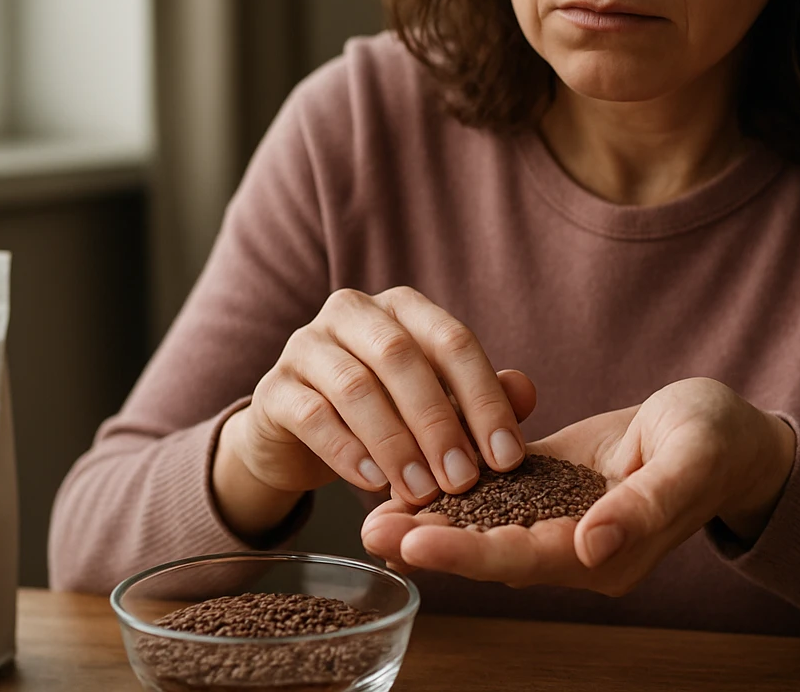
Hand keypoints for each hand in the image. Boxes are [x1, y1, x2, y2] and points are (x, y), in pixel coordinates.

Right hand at [214, 287, 535, 537]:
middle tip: (463, 479)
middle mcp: (352, 313)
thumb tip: (526, 393)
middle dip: (439, 421)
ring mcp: (305, 346)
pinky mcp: (273, 390)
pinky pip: (311, 415)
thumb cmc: (381, 413)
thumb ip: (477, 397)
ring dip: (395, 443)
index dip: (484, 398)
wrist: (297, 438)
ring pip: (355, 385)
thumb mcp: (435, 405)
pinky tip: (373, 483)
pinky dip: (347, 451)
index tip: (508, 457)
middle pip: (401, 356)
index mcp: (401, 308)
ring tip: (422, 492)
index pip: (451, 340)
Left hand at [359, 377, 796, 595]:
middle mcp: (577, 548)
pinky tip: (411, 481)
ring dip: (432, 523)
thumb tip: (593, 545)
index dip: (468, 553)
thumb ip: (644, 505)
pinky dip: (456, 494)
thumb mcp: (690, 460)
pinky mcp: (553, 490)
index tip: (414, 542)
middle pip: (493, 553)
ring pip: (487, 530)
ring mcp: (562, 522)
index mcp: (609, 552)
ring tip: (370, 513)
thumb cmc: (717, 440)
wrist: (727, 433)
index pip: (526, 558)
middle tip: (367, 530)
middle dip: (430, 544)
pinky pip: (499, 497)